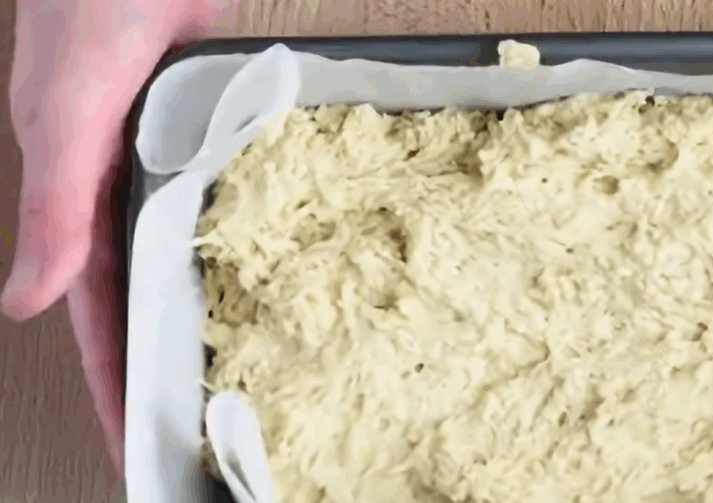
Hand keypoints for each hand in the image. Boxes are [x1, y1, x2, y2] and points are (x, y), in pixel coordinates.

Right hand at [4, 0, 225, 472]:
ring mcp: (167, 157)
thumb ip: (53, 205)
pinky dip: (246, 238)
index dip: (115, 379)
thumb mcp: (66, 112)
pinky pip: (229, 197)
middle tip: (204, 422)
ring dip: (207, 303)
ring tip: (246, 365)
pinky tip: (279, 266)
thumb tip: (23, 303)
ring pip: (186, 252)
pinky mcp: (209, 126)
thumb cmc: (88, 5)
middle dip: (167, 357)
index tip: (137, 443)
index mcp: (76, 193)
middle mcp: (121, 183)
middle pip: (144, 292)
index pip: (94, 313)